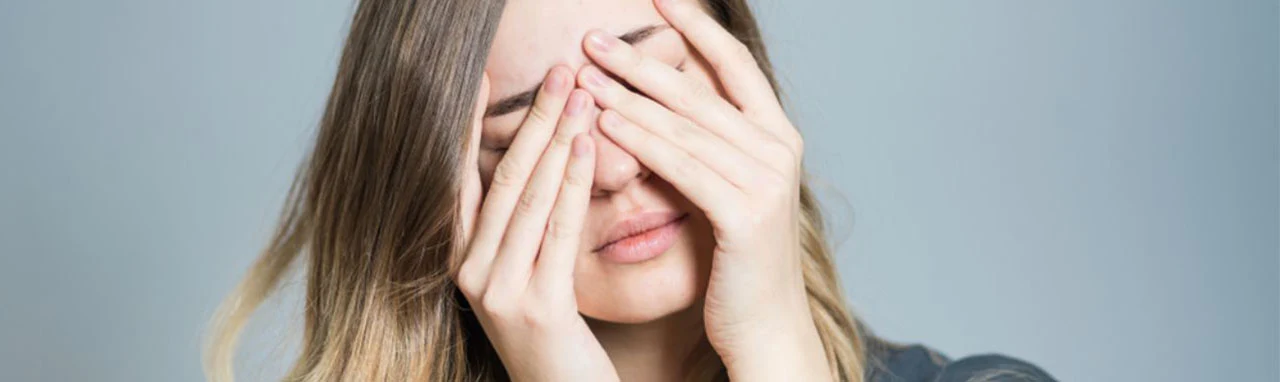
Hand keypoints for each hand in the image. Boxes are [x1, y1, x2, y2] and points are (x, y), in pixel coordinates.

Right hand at [455, 68, 618, 381]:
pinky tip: (587, 148)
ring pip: (528, 197)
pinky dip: (573, 183)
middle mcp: (470, 272)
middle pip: (502, 177)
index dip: (471, 124)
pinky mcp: (537, 306)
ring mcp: (499, 290)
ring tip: (581, 93)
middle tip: (560, 70)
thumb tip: (540, 159)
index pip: (462, 177)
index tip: (486, 76)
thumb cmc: (555, 340)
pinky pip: (557, 230)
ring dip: (557, 139)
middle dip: (534, 120)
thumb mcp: (528, 276)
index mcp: (462, 259)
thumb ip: (524, 227)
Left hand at [576, 0, 829, 379]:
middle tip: (592, 37)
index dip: (695, 29)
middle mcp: (779, 149)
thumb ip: (702, 144)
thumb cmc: (735, 260)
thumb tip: (651, 98)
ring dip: (628, 96)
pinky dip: (642, 141)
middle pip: (699, 91)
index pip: (734, 65)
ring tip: (583, 74)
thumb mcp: (722, 188)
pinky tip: (606, 123)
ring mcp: (767, 180)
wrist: (764, 326)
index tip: (656, 0)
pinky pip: (682, 166)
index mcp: (777, 136)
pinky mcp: (746, 213)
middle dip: (641, 61)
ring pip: (685, 126)